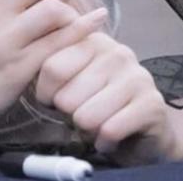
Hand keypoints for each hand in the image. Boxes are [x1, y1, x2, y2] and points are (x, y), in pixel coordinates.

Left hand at [35, 32, 179, 164]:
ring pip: (87, 116)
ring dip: (88, 131)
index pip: (52, 67)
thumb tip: (30, 68)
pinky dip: (104, 142)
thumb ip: (55, 70)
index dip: (46, 94)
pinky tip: (110, 139)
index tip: (54, 102)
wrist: (148, 130)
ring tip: (97, 125)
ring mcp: (137, 76)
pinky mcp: (152, 103)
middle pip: (67, 97)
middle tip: (83, 116)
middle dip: (70, 116)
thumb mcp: (74, 82)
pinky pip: (110, 130)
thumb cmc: (101, 104)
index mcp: (92, 40)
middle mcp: (116, 52)